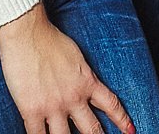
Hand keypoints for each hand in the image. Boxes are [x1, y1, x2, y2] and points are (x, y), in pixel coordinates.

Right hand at [0, 5, 135, 133]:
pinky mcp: (32, 110)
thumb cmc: (50, 40)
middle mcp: (74, 98)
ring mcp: (53, 106)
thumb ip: (82, 75)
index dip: (121, 120)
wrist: (28, 34)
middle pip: (92, 129)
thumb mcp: (77, 58)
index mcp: (87, 82)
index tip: (130, 131)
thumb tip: (84, 85)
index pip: (111, 105)